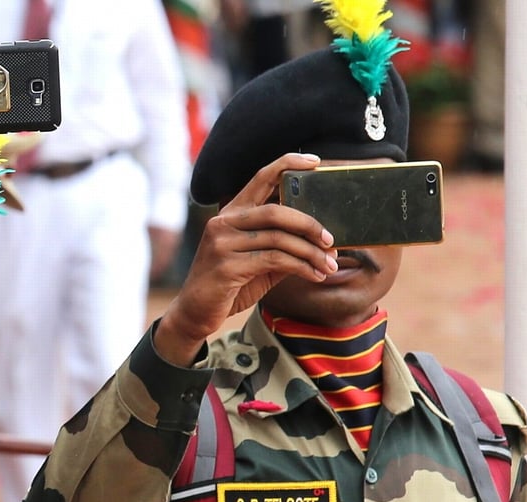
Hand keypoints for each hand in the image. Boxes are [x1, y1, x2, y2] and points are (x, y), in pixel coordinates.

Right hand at [153, 153, 337, 365]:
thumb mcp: (260, 263)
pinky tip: (315, 276)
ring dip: (311, 252)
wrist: (195, 314)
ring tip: (330, 265)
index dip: (288, 165)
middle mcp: (224, 222)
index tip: (316, 162)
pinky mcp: (227, 266)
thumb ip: (283, 247)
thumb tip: (323, 244)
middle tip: (331, 240)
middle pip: (276, 210)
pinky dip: (302, 267)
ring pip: (279, 238)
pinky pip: (275, 260)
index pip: (261, 178)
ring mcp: (223, 243)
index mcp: (231, 213)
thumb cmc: (229, 286)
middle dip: (310, 224)